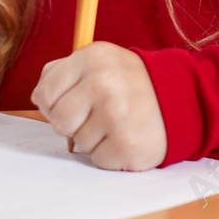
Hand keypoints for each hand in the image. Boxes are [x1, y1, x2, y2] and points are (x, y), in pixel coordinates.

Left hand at [31, 42, 166, 170]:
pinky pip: (98, 160)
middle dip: (71, 123)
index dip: (51, 105)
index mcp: (91, 58)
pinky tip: (124, 137)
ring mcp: (117, 116)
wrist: (179, 98)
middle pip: (58, 121)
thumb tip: (39, 99)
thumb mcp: (96, 61)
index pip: (45, 93)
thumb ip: (60, 73)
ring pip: (78, 143)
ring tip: (115, 123)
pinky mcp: (128, 145)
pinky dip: (108, 154)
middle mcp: (104, 84)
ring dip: (93, 138)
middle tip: (92, 115)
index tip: (68, 104)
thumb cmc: (128, 82)